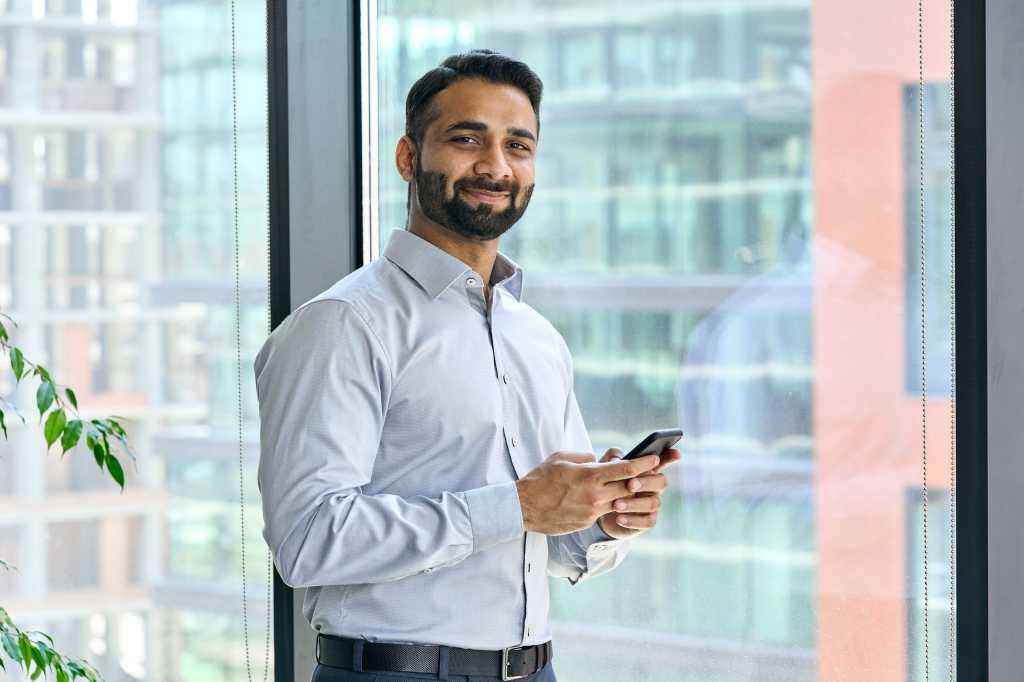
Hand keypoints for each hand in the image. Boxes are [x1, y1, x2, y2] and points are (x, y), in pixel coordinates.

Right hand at [516, 449, 661, 534]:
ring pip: (620, 502)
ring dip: (627, 494)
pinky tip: (607, 499)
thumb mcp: (561, 458)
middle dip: (642, 479)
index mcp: (590, 476)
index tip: (655, 458)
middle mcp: (595, 495)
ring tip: (631, 486)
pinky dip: (608, 504)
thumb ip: (584, 457)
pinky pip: (603, 511)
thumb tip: (598, 460)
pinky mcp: (586, 522)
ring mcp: (591, 511)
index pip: (626, 469)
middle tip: (652, 472)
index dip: (644, 464)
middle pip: (628, 487)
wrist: (523, 508)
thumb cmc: (540, 479)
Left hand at [596, 447, 680, 539]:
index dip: (671, 457)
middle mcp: (654, 487)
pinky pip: (647, 522)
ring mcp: (651, 504)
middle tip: (630, 484)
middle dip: (646, 482)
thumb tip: (617, 458)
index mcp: (646, 471)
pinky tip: (619, 518)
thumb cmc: (607, 483)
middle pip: (661, 482)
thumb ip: (612, 459)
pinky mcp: (647, 521)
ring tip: (616, 505)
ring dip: (634, 504)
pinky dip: (633, 520)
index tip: (676, 453)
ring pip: (653, 503)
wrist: (601, 510)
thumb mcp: (606, 468)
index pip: (662, 461)